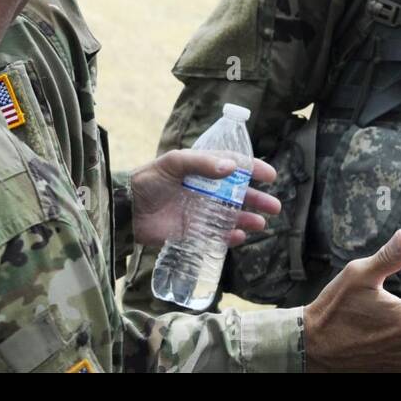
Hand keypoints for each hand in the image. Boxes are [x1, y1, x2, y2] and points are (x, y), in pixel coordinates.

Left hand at [129, 150, 279, 247]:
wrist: (126, 208)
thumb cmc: (148, 180)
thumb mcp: (173, 163)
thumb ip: (202, 163)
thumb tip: (232, 167)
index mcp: (203, 169)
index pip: (234, 167)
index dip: (253, 169)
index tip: (270, 175)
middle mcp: (207, 191)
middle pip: (239, 195)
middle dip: (258, 200)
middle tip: (274, 206)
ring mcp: (201, 213)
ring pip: (232, 217)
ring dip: (248, 220)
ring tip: (261, 223)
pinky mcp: (193, 233)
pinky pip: (217, 236)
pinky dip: (229, 237)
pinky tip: (238, 237)